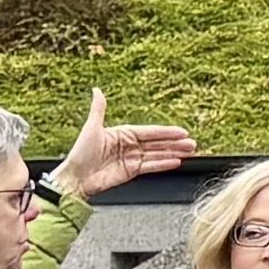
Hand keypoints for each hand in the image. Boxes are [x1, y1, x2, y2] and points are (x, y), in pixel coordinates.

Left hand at [57, 89, 196, 200]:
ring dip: (173, 153)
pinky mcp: (131, 172)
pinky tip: (176, 162)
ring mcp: (131, 159)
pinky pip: (151, 166)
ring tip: (190, 152)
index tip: (182, 132)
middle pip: (156, 143)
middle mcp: (128, 145)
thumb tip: (97, 90)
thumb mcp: (91, 129)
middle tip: (192, 143)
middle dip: (175, 143)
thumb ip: (99, 109)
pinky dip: (163, 164)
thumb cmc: (80, 153)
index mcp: (122, 133)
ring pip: (157, 154)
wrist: (76, 178)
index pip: (149, 132)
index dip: (166, 132)